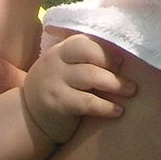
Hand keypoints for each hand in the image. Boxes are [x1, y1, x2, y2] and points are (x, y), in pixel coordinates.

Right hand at [22, 34, 136, 143]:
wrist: (29, 118)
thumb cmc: (59, 88)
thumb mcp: (66, 68)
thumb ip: (86, 58)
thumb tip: (123, 54)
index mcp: (62, 49)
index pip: (85, 40)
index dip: (106, 49)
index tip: (123, 60)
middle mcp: (56, 60)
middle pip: (87, 52)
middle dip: (111, 62)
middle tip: (129, 74)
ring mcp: (54, 81)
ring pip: (90, 76)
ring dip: (115, 84)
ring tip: (131, 91)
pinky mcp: (57, 103)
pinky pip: (86, 102)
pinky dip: (105, 106)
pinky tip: (118, 111)